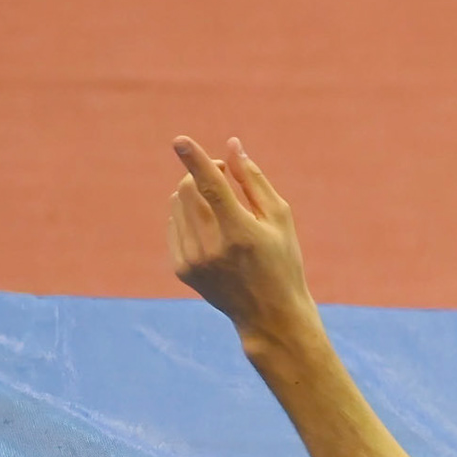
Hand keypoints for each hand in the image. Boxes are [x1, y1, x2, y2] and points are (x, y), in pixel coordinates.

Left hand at [167, 136, 319, 354]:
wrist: (270, 316)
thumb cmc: (282, 262)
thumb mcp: (280, 220)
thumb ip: (255, 181)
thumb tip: (231, 146)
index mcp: (242, 235)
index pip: (212, 189)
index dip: (197, 162)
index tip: (180, 140)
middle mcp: (213, 249)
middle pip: (189, 189)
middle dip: (202, 173)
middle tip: (224, 177)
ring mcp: (194, 261)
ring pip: (178, 203)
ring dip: (195, 193)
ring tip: (220, 208)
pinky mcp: (182, 268)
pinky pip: (174, 222)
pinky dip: (188, 214)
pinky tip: (210, 227)